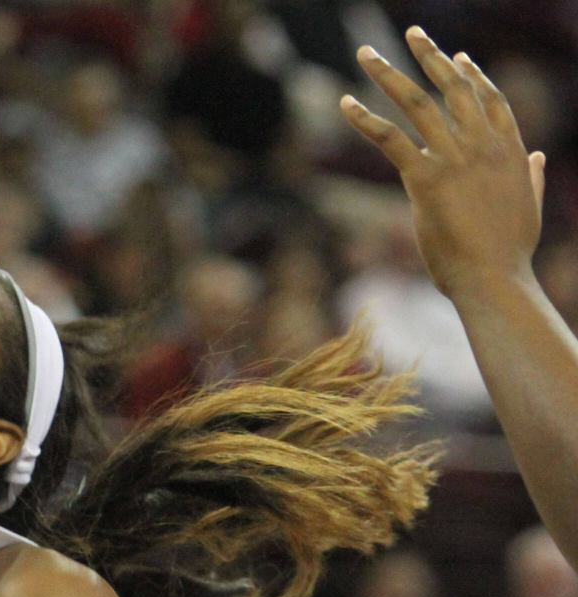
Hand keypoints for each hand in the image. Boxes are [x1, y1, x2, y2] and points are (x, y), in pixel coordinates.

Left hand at [341, 26, 545, 299]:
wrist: (494, 279)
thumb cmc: (507, 255)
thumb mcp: (529, 207)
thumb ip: (530, 178)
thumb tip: (535, 158)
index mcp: (509, 150)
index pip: (491, 99)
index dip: (472, 76)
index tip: (458, 57)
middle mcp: (482, 145)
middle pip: (454, 87)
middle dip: (430, 56)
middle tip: (411, 33)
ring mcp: (455, 158)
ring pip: (418, 102)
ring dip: (388, 74)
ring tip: (365, 53)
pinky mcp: (425, 177)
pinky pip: (389, 138)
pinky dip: (364, 118)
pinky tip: (344, 104)